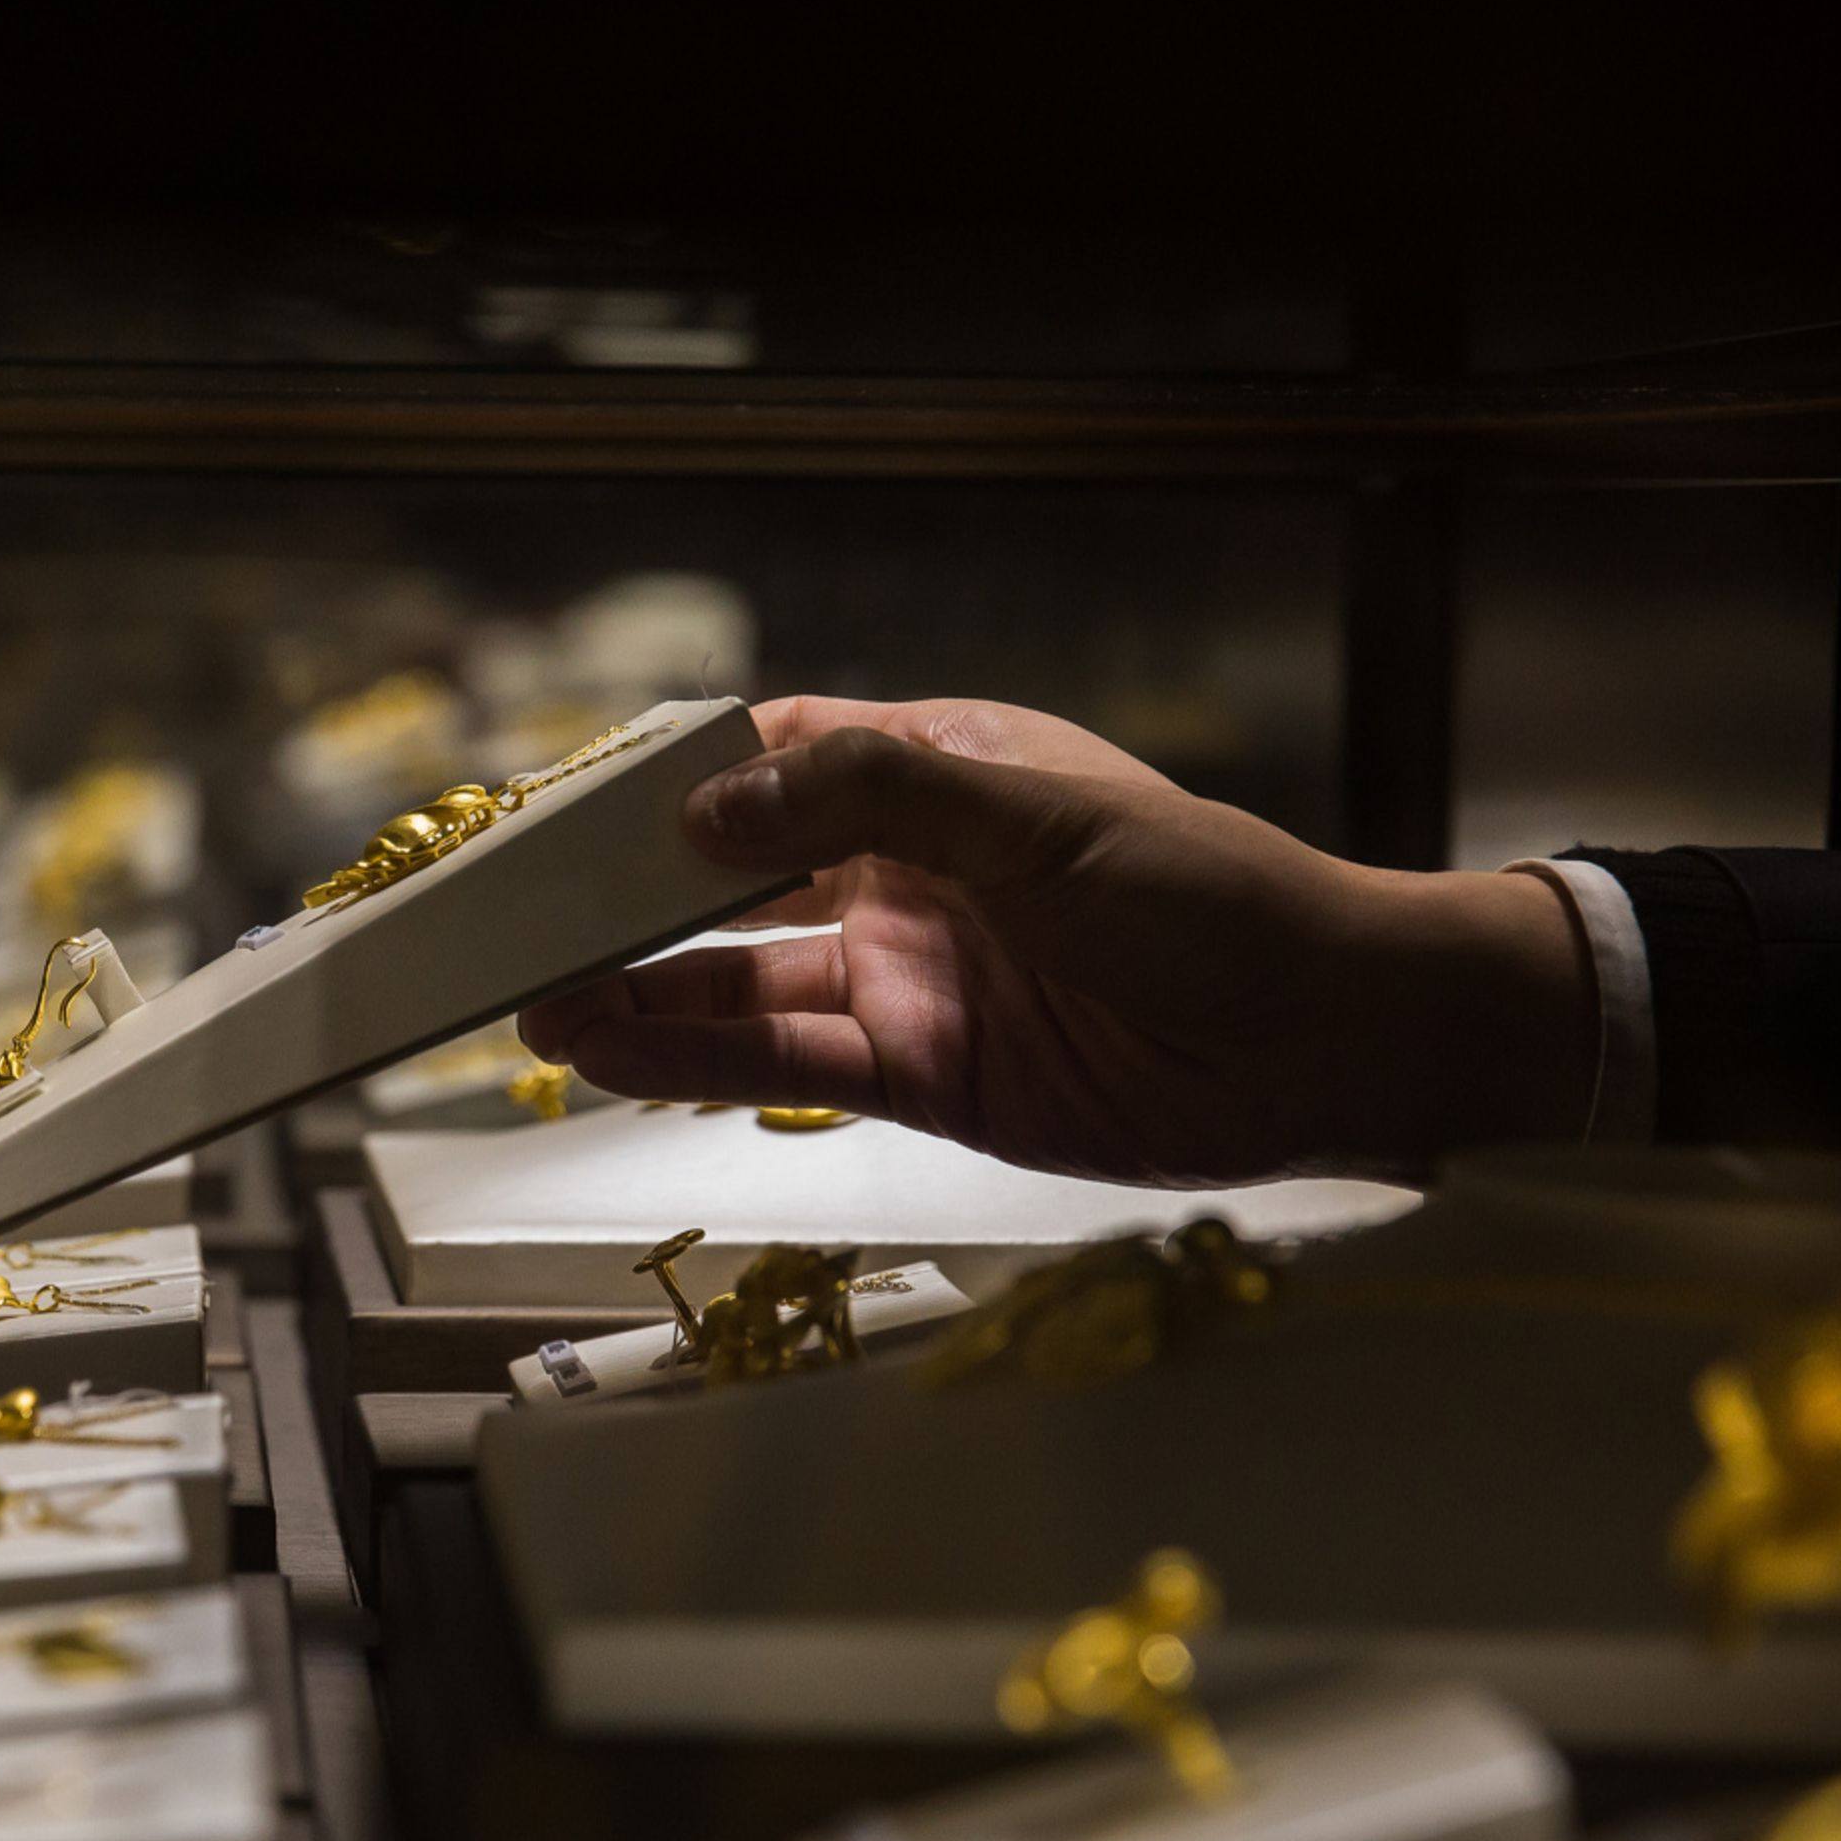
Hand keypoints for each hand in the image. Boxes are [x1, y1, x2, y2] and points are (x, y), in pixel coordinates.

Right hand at [518, 695, 1596, 1183]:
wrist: (1330, 1038)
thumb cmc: (1213, 896)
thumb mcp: (1039, 816)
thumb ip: (870, 799)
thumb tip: (708, 807)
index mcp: (937, 774)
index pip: (772, 762)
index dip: (666, 784)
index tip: (564, 811)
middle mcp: (906, 876)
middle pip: (732, 883)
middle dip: (622, 904)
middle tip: (511, 927)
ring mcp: (907, 980)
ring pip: (741, 983)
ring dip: (639, 996)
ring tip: (534, 1011)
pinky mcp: (921, 1077)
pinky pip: (784, 1066)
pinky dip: (696, 1063)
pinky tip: (615, 1058)